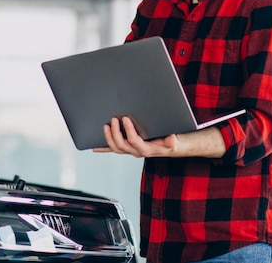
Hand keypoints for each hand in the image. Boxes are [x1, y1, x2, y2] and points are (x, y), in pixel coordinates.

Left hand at [93, 116, 226, 158]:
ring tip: (105, 125)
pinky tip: (95, 147)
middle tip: (113, 119)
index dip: (129, 131)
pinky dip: (104, 148)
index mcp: (148, 149)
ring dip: (108, 137)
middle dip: (115, 133)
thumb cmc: (172, 141)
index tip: (125, 119)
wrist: (172, 145)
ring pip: (116, 147)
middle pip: (122, 146)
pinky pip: (114, 149)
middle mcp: (137, 151)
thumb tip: (172, 140)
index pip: (135, 142)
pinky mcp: (128, 147)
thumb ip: (173, 140)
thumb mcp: (176, 139)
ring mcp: (131, 150)